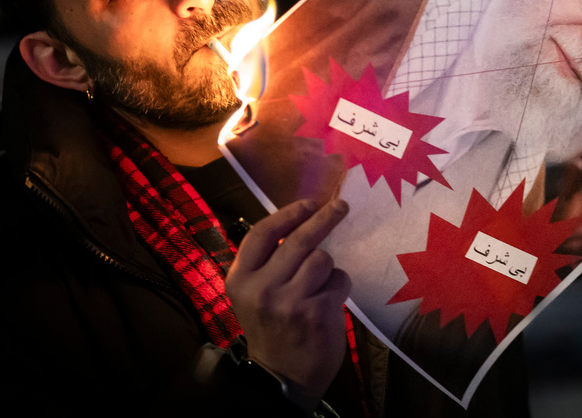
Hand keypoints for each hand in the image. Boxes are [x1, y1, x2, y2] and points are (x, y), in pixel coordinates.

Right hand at [225, 198, 351, 400]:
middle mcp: (262, 288)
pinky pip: (339, 280)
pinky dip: (339, 287)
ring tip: (320, 287)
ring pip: (323, 259)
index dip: (288, 214)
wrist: (280, 378)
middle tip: (340, 206)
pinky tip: (328, 303)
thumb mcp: (253, 295)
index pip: (262, 234)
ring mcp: (290, 301)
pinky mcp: (317, 312)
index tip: (309, 203)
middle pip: (300, 240)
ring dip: (328, 268)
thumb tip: (298, 221)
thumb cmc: (270, 329)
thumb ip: (267, 263)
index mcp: (240, 279)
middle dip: (324, 218)